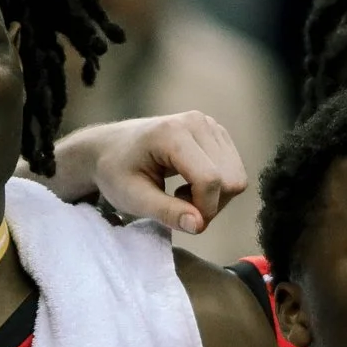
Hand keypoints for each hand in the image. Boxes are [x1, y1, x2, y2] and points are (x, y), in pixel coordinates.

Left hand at [46, 112, 248, 233]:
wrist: (110, 148)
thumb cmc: (116, 172)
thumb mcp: (133, 198)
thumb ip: (167, 212)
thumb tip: (199, 225)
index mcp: (172, 133)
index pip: (210, 179)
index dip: (203, 209)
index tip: (182, 222)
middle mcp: (197, 122)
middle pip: (230, 180)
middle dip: (210, 205)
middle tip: (178, 207)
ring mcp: (210, 124)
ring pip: (236, 177)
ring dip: (214, 197)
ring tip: (181, 194)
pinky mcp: (217, 132)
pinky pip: (234, 170)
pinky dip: (217, 186)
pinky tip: (190, 183)